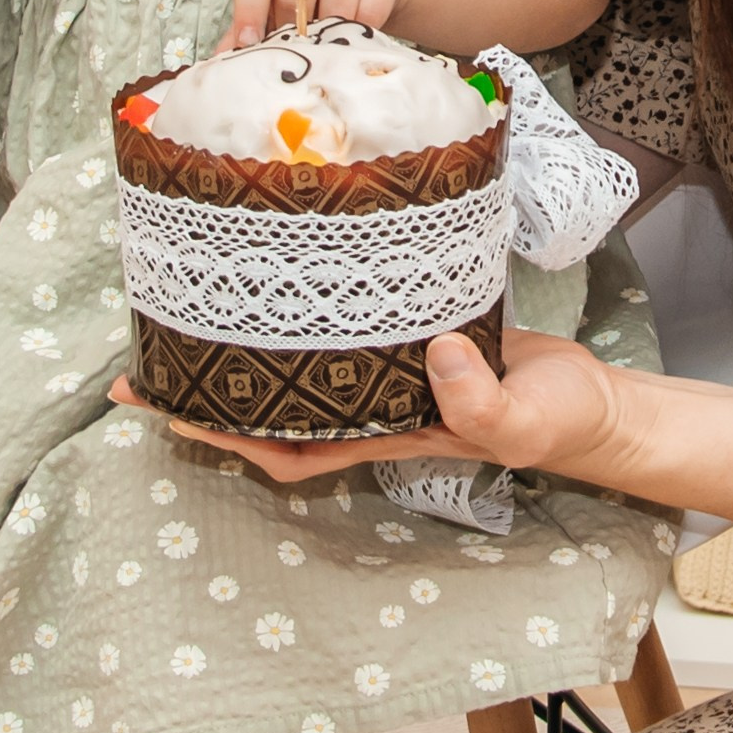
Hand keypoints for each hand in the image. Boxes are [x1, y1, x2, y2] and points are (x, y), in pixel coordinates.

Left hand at [114, 327, 645, 489]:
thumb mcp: (527, 419)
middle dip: (207, 400)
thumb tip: (436, 358)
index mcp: (391, 431)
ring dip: (244, 354)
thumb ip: (484, 402)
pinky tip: (280, 282)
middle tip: (139, 368)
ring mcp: (392, 374)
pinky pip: (342, 332)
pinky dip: (304, 318)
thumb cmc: (560, 419)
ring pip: (299, 373)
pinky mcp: (413, 335)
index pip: (293, 450)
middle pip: (274, 414)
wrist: (594, 402)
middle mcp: (377, 406)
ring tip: (188, 317)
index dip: (230, 441)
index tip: (171, 415)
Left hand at [217, 0, 413, 51]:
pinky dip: (358, 32)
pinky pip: (367, 12)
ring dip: (328, 33)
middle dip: (290, 29)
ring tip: (325, 47)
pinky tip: (354, 36)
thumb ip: (250, 27)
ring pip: (332, 5)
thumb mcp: (279, 2)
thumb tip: (219, 60)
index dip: (248, 10)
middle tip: (293, 52)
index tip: (248, 41)